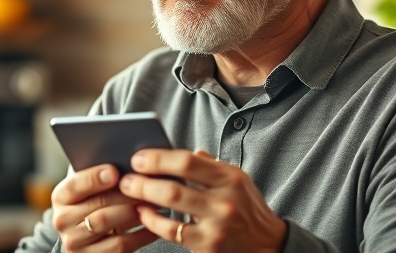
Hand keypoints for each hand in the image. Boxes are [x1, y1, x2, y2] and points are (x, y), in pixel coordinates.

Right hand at [50, 164, 158, 251]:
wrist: (87, 234)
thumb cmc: (94, 201)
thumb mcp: (90, 188)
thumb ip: (103, 177)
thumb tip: (129, 168)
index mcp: (60, 196)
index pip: (75, 186)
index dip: (94, 178)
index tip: (115, 172)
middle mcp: (62, 220)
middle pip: (96, 206)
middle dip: (124, 196)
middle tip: (147, 188)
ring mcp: (75, 242)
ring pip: (108, 225)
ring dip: (133, 213)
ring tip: (152, 204)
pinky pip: (120, 245)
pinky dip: (140, 234)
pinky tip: (153, 224)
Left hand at [119, 149, 286, 251]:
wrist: (268, 245)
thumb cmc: (247, 207)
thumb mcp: (237, 180)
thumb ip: (210, 165)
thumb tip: (183, 152)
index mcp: (231, 177)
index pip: (188, 161)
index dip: (159, 158)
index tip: (139, 157)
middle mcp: (225, 200)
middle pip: (174, 186)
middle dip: (144, 180)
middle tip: (126, 176)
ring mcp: (217, 225)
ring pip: (171, 208)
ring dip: (144, 198)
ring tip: (129, 191)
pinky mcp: (208, 246)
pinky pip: (172, 232)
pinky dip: (153, 221)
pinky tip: (143, 214)